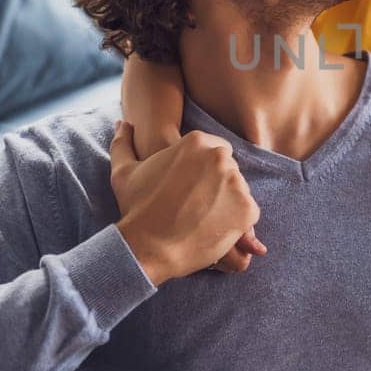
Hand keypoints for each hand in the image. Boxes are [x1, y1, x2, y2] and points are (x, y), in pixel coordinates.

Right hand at [110, 120, 265, 284]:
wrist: (147, 248)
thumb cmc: (135, 208)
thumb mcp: (124, 171)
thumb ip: (124, 142)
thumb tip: (123, 123)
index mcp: (197, 142)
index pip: (214, 149)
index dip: (202, 170)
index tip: (188, 186)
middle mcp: (220, 158)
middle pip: (228, 169)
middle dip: (215, 184)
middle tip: (194, 204)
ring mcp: (236, 183)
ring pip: (238, 190)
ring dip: (225, 202)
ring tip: (201, 218)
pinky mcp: (247, 209)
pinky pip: (247, 212)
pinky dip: (235, 221)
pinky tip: (211, 228)